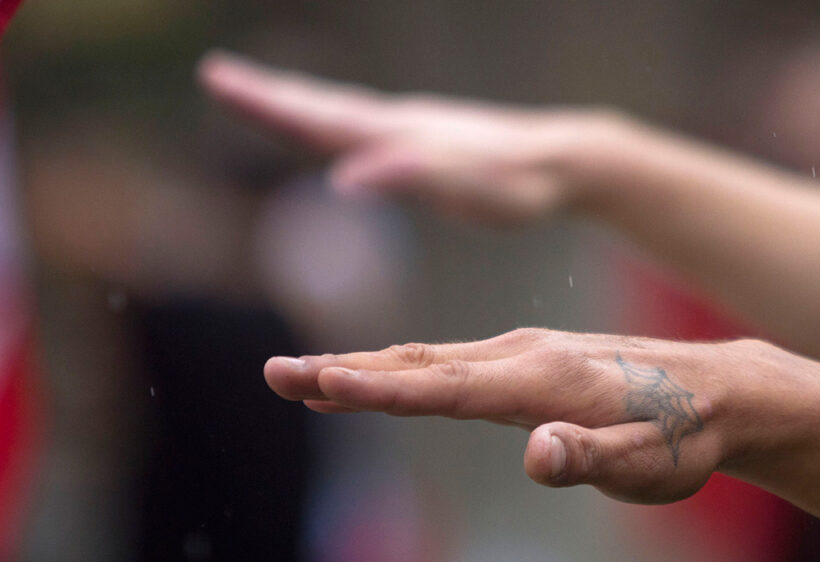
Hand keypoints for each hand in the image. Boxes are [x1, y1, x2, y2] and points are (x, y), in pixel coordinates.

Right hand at [199, 51, 608, 223]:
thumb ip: (409, 178)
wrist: (565, 159)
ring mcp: (413, 128)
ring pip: (343, 112)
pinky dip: (336, 120)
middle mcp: (399, 124)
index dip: (268, 104)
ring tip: (262, 92)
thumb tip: (343, 178)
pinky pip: (368, 126)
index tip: (220, 80)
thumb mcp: (467, 189)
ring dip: (298, 103)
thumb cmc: (519, 184)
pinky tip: (338, 130)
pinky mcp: (429, 140)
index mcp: (396, 135)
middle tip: (216, 75)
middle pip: (321, 107)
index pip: (318, 118)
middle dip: (267, 96)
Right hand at [264, 328, 812, 502]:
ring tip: (308, 376)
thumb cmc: (683, 435)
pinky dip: (407, 366)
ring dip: (367, 366)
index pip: (446, 388)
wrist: (723, 390)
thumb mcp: (648, 463)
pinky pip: (455, 361)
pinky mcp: (534, 357)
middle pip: (422, 364)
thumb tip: (537, 453)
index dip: (378, 388)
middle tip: (278, 373)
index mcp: (544, 382)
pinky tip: (386, 374)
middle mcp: (526, 355)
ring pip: (432, 359)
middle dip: (346, 371)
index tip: (318, 382)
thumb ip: (592, 458)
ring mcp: (528, 351)